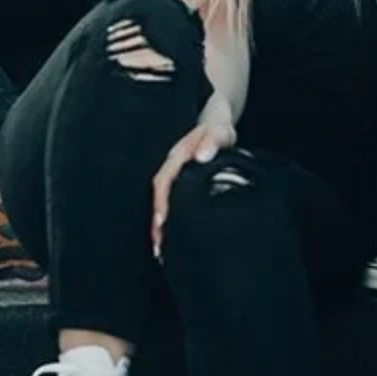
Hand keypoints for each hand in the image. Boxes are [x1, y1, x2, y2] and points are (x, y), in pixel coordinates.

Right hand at [151, 116, 235, 257]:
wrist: (218, 125)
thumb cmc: (219, 130)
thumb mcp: (220, 131)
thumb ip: (213, 140)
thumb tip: (202, 156)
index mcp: (178, 156)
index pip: (163, 180)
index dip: (161, 201)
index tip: (161, 221)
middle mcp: (173, 168)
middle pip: (159, 196)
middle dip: (156, 222)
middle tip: (159, 247)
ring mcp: (176, 176)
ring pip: (164, 202)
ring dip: (161, 225)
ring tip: (162, 250)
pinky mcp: (183, 184)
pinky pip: (172, 202)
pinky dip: (171, 220)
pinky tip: (173, 238)